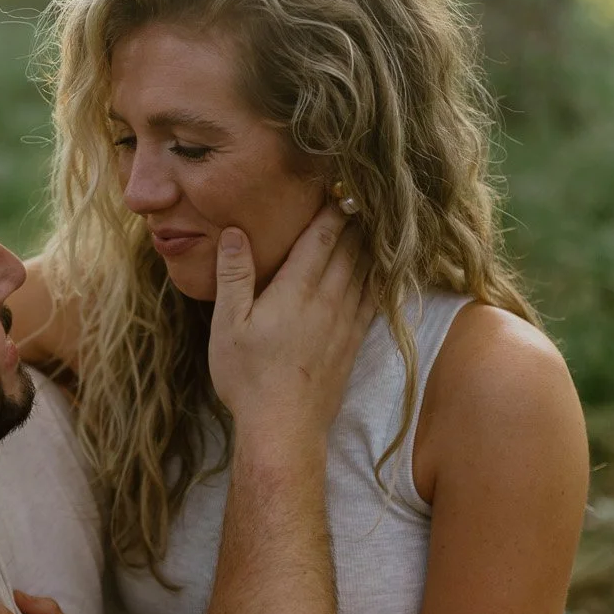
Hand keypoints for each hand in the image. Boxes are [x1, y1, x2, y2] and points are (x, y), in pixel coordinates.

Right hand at [207, 206, 370, 445]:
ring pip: (366, 270)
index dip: (331, 209)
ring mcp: (345, 322)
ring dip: (371, 243)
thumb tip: (234, 232)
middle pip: (350, 248)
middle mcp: (327, 300)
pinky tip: (385, 267)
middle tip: (362, 192)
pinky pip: (374, 299)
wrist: (284, 429)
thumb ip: (234, 276)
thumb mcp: (227, 326)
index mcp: (296, 290)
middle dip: (355, 219)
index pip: (321, 237)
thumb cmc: (248, 378)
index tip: (338, 185)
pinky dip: (382, 277)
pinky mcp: (353, 342)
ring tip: (377, 219)